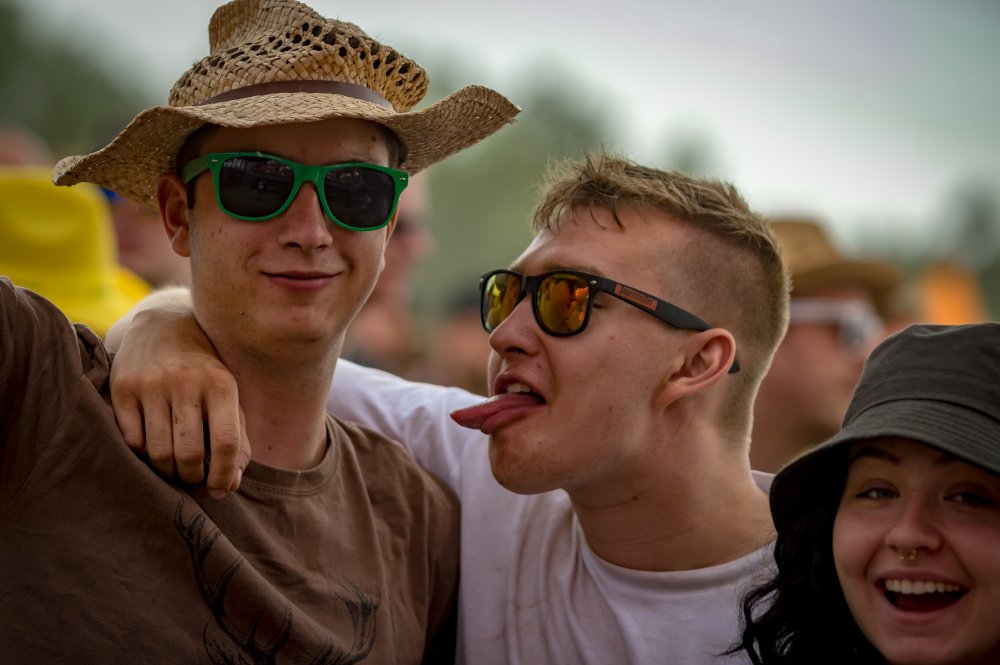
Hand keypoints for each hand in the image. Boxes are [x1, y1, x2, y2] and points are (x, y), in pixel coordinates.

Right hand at [110, 297, 249, 497]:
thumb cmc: (205, 371)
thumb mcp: (229, 395)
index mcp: (221, 384)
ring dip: (168, 470)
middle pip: (190, 453)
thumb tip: (231, 484)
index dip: (224, 474)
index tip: (221, 489)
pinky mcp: (123, 387)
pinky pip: (132, 440)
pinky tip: (153, 447)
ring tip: (175, 468)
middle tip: (193, 478)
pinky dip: (144, 454)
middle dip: (193, 476)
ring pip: (158, 452)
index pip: (226, 442)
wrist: (164, 324)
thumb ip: (238, 437)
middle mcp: (186, 382)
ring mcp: (151, 383)